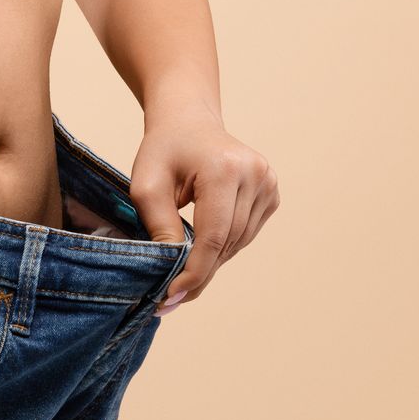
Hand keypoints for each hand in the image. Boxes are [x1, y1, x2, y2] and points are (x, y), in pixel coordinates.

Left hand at [128, 107, 279, 314]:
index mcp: (225, 168)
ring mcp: (268, 182)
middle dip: (198, 273)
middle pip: (227, 244)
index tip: (171, 298)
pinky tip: (204, 240)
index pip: (213, 236)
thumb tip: (176, 270)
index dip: (194, 273)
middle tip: (171, 296)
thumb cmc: (163, 151)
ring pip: (238, 244)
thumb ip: (160, 227)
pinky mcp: (271, 192)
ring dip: (211, 260)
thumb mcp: (146, 186)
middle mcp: (255, 174)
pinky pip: (246, 234)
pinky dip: (224, 245)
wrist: (188, 122)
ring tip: (183, 268)